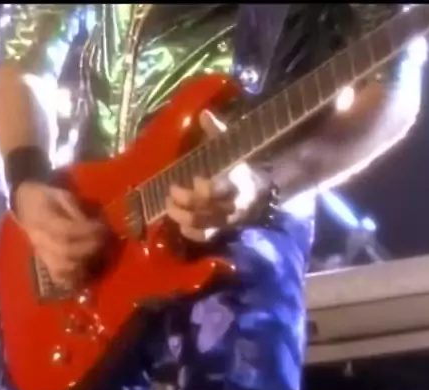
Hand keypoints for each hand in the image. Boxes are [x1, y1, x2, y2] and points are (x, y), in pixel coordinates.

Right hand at [14, 182, 104, 286]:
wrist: (25, 205)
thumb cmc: (47, 198)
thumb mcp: (62, 195)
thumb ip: (77, 210)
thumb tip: (96, 226)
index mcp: (43, 220)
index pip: (66, 231)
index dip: (88, 232)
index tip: (103, 228)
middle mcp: (41, 241)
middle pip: (65, 252)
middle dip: (90, 248)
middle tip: (105, 242)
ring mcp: (42, 254)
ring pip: (61, 268)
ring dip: (84, 265)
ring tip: (98, 256)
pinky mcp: (45, 262)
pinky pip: (58, 277)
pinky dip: (73, 280)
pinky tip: (87, 275)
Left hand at [165, 110, 237, 241]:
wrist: (261, 192)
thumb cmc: (241, 165)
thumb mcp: (233, 146)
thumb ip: (217, 131)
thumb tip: (202, 114)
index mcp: (238, 182)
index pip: (219, 190)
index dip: (202, 187)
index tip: (194, 176)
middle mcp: (233, 205)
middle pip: (205, 209)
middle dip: (184, 199)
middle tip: (171, 189)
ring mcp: (227, 221)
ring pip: (201, 224)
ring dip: (180, 215)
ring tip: (168, 204)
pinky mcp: (222, 231)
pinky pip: (203, 237)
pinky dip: (189, 232)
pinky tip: (178, 222)